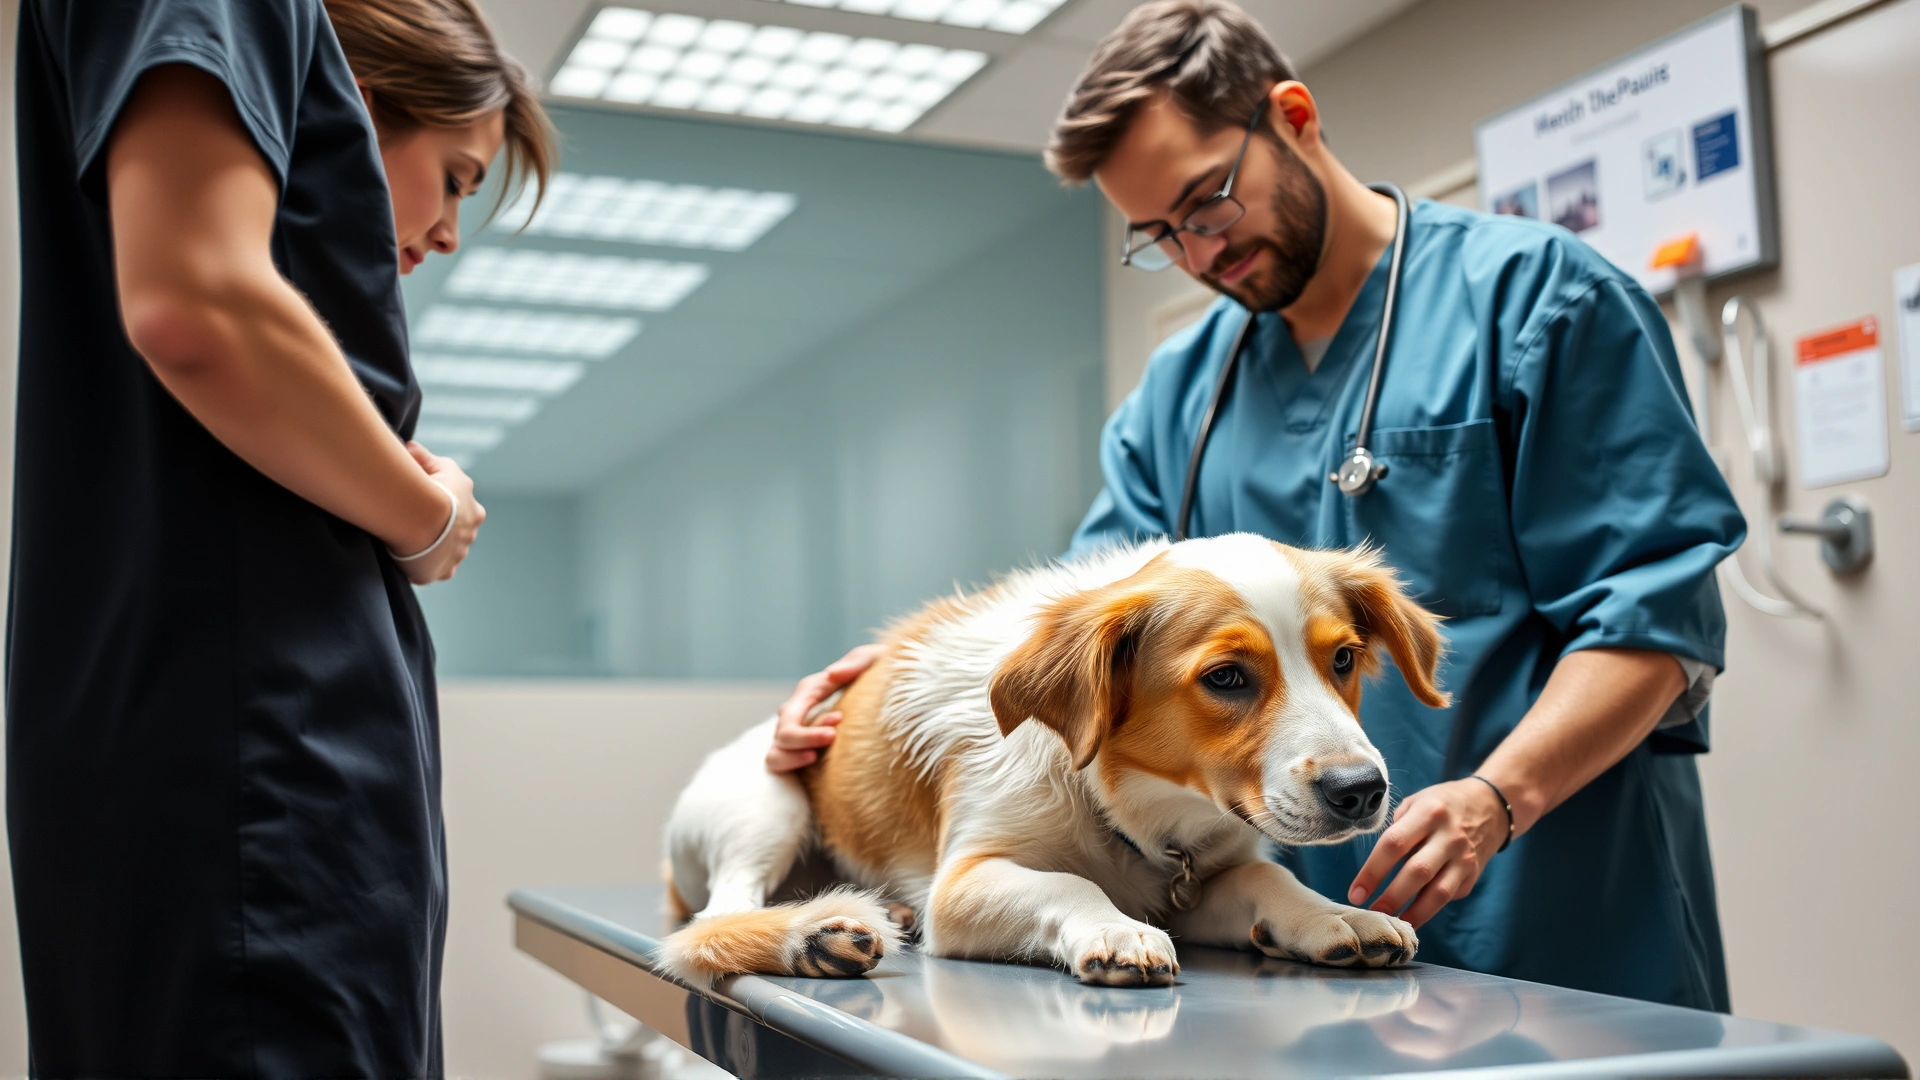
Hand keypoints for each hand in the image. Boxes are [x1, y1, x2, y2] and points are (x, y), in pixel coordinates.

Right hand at [392, 441, 484, 584]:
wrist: (425, 516)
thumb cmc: (432, 487)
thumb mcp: (433, 462)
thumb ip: (422, 456)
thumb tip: (412, 448)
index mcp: (475, 512)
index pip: (462, 510)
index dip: (444, 504)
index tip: (425, 501)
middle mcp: (470, 535)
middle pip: (456, 534)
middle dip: (442, 530)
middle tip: (417, 523)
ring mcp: (457, 556)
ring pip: (446, 553)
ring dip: (433, 549)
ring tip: (411, 542)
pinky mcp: (442, 572)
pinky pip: (434, 571)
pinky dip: (426, 567)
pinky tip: (412, 560)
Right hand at [766, 643, 884, 772]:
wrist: (893, 691)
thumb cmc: (882, 672)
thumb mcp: (874, 660)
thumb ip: (856, 663)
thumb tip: (831, 673)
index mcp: (810, 691)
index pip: (791, 715)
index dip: (808, 730)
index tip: (835, 728)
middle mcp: (799, 713)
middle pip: (782, 736)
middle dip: (804, 740)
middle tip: (833, 738)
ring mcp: (800, 733)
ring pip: (774, 754)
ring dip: (791, 758)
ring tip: (815, 757)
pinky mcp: (806, 750)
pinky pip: (785, 765)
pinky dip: (792, 766)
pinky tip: (815, 763)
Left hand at [1346, 778, 1510, 927]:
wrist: (1490, 805)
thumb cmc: (1440, 805)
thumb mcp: (1416, 802)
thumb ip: (1396, 829)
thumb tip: (1375, 866)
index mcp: (1428, 813)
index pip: (1393, 845)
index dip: (1372, 872)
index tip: (1355, 893)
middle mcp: (1449, 836)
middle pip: (1416, 872)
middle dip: (1391, 897)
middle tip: (1371, 913)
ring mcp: (1464, 858)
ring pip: (1438, 893)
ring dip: (1413, 914)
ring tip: (1392, 925)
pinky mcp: (1472, 875)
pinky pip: (1448, 897)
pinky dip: (1428, 910)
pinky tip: (1411, 916)